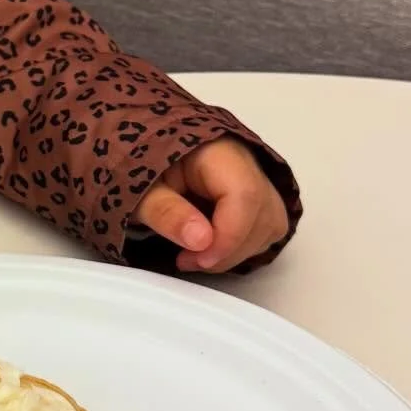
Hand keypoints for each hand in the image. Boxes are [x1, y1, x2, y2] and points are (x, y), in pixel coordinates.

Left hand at [131, 137, 289, 273]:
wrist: (140, 150)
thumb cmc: (138, 166)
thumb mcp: (139, 191)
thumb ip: (166, 212)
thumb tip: (201, 240)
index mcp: (215, 150)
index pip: (244, 194)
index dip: (229, 236)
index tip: (199, 259)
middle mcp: (244, 160)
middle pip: (263, 212)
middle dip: (230, 249)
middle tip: (188, 260)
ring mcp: (254, 176)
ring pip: (271, 222)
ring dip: (239, 250)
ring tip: (198, 255)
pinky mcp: (255, 193)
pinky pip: (266, 224)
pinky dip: (244, 244)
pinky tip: (213, 246)